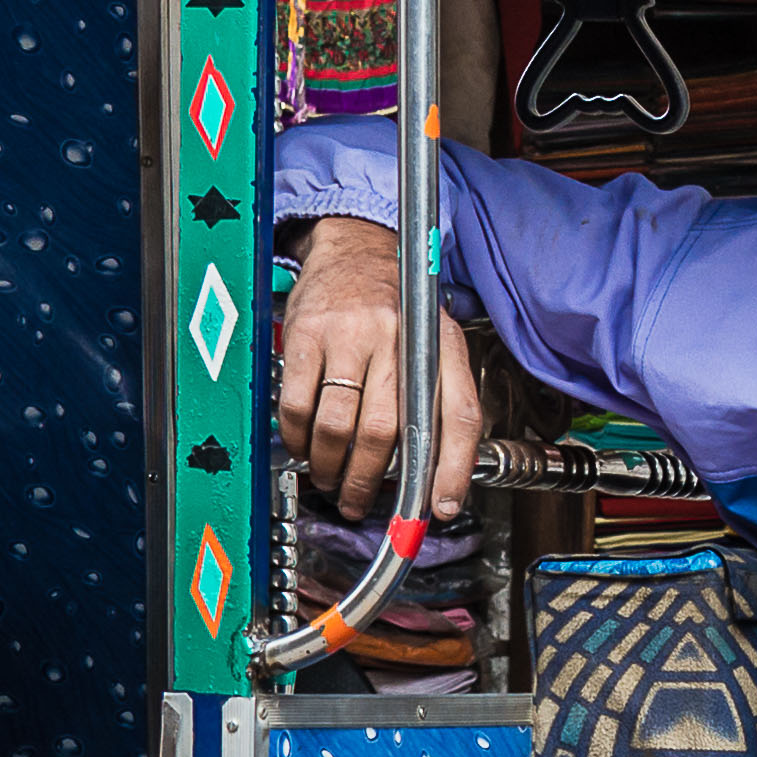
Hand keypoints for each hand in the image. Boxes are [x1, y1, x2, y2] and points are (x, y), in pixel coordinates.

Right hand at [271, 216, 480, 518]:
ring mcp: (351, 333)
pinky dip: (299, 439)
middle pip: (386, 432)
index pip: (457, 416)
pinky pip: (298, 405)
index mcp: (442, 345)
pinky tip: (305, 447)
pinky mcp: (308, 334)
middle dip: (369, 481)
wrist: (355, 248)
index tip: (437, 509)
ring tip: (331, 480)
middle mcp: (400, 337)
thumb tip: (434, 477)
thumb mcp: (435, 343)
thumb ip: (439, 401)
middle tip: (360, 501)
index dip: (451, 471)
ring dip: (331, 467)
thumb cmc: (396, 307)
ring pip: (339, 426)